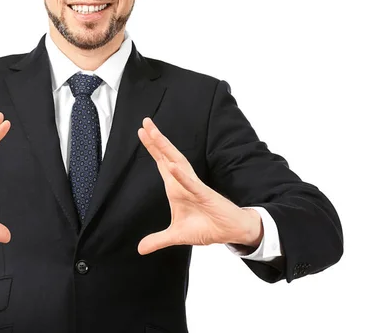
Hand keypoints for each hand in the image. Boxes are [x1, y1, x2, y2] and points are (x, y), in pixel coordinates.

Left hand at [136, 117, 261, 254]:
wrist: (231, 232)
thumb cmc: (207, 227)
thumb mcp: (177, 235)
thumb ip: (158, 239)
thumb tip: (140, 248)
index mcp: (176, 187)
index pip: (161, 162)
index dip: (152, 148)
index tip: (141, 132)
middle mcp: (184, 182)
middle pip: (167, 156)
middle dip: (156, 140)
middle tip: (145, 122)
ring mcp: (195, 187)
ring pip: (178, 164)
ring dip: (166, 149)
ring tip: (155, 135)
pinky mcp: (206, 196)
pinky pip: (191, 184)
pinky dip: (181, 175)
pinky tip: (171, 166)